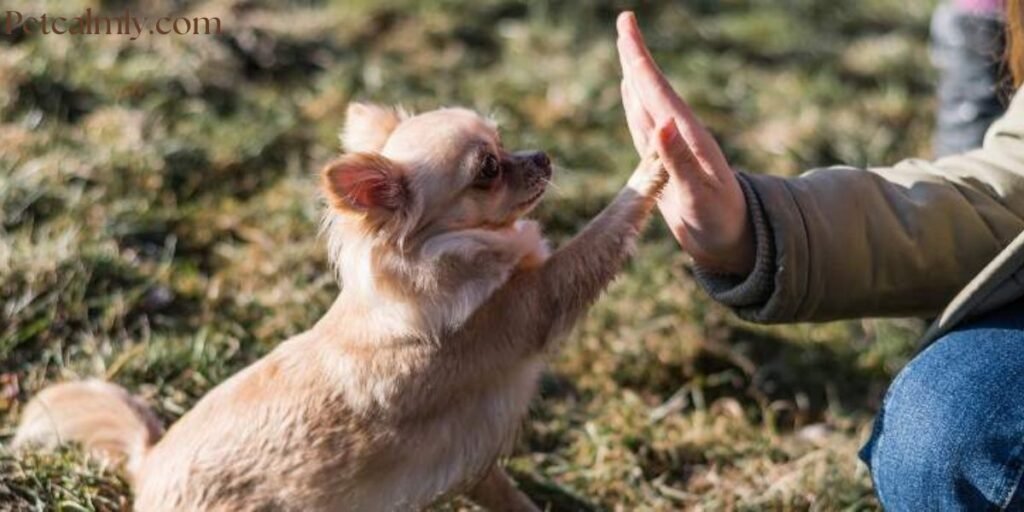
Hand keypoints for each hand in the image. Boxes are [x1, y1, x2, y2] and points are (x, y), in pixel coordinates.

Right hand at [616, 12, 754, 274]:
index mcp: (687, 137)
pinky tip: (631, 95)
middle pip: (651, 88)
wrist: (732, 244)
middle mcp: (679, 136)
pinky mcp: (664, 164)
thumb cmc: (721, 224)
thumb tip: (660, 124)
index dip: (639, 57)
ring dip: (634, 77)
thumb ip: (679, 162)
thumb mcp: (700, 196)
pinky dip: (634, 106)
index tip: (626, 23)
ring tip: (625, 52)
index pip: (657, 89)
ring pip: (645, 104)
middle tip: (624, 23)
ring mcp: (671, 149)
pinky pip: (643, 127)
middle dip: (635, 56)